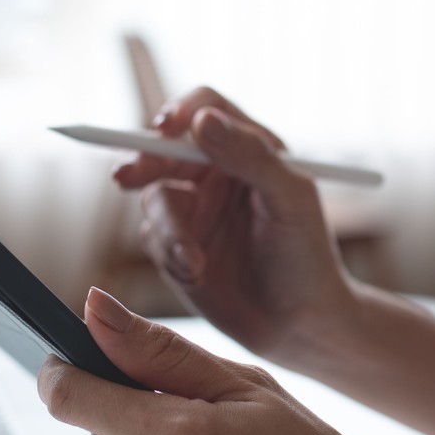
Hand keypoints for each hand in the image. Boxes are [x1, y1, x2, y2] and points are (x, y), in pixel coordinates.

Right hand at [113, 86, 355, 363]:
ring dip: (169, 230)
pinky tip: (198, 275)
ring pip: (154, 198)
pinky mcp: (174, 248)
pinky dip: (170, 257)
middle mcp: (215, 173)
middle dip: (144, 162)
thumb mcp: (289, 199)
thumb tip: (201, 119)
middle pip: (163, 148)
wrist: (299, 325)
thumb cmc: (306, 256)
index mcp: (248, 149)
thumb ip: (249, 155)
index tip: (166, 127)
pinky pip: (153, 238)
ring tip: (194, 262)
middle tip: (127, 179)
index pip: (205, 109)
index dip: (181, 111)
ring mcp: (192, 210)